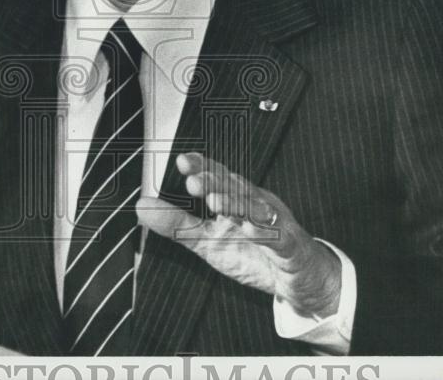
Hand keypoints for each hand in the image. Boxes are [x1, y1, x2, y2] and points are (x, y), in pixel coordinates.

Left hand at [136, 152, 341, 318]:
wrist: (300, 281)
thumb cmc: (255, 254)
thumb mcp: (208, 242)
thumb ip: (176, 224)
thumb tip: (142, 205)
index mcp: (237, 201)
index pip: (219, 178)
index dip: (204, 167)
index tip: (183, 161)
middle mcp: (257, 205)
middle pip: (237, 189)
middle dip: (216, 182)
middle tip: (193, 180)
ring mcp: (276, 225)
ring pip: (257, 209)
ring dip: (237, 203)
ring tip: (214, 201)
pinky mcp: (291, 248)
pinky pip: (280, 239)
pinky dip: (266, 233)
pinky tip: (252, 230)